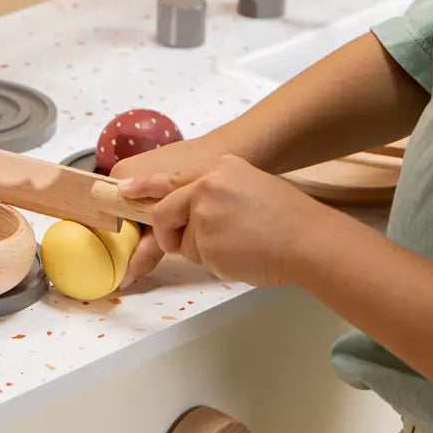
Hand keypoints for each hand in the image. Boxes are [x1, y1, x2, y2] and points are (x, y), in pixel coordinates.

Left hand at [119, 155, 328, 288]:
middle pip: (164, 214)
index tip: (123, 190)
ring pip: (184, 242)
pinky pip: (198, 260)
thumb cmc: (288, 218)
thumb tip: (189, 210)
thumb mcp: (249, 186)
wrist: (310, 241)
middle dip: (172, 233)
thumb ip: (216, 192)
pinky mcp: (205, 244)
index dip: (143, 187)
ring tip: (241, 244)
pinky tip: (243, 254)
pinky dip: (217, 263)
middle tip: (202, 241)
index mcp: (219, 169)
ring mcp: (203, 215)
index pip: (169, 178)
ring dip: (205, 251)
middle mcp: (205, 187)